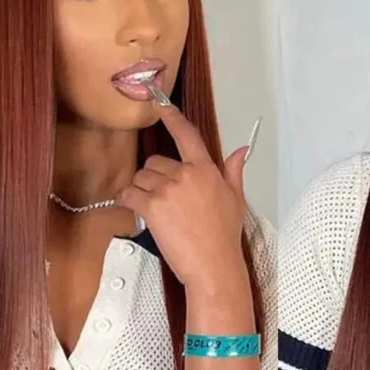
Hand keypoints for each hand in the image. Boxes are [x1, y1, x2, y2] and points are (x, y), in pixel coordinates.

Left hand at [117, 101, 251, 296]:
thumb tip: (241, 151)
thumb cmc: (224, 236)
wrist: (213, 264)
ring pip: (140, 178)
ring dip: (142, 191)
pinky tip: (137, 211)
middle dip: (155, 178)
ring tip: (157, 212)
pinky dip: (128, 201)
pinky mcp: (151, 206)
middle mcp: (185, 175)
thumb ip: (233, 172)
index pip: (187, 136)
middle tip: (166, 201)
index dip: (173, 118)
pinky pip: (129, 194)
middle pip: (155, 162)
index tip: (161, 105)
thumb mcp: (236, 200)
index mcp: (206, 170)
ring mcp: (167, 189)